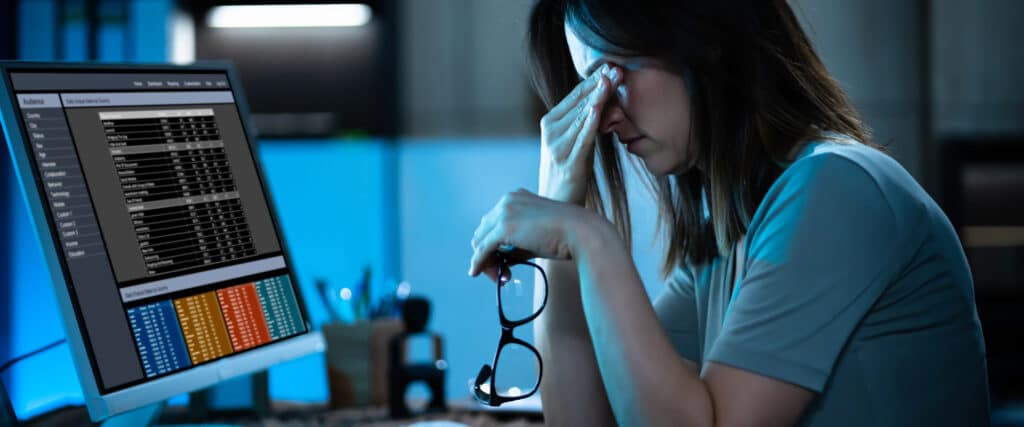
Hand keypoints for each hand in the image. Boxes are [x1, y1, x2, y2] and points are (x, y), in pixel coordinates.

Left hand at [468, 189, 595, 280]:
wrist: (581, 231)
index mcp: (516, 197)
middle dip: (486, 253)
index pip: (493, 222)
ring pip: (480, 240)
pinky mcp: (504, 228)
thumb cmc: (565, 235)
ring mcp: (505, 212)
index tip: (501, 261)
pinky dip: (478, 262)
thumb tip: (500, 261)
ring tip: (498, 277)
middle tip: (497, 272)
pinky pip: (482, 248)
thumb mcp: (536, 236)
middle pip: (483, 230)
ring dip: (484, 260)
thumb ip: (516, 245)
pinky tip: (476, 273)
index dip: (492, 243)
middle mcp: (507, 201)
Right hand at [539, 64, 621, 204]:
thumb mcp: (577, 140)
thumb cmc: (571, 170)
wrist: (558, 205)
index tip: (611, 65)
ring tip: (611, 81)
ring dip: (598, 98)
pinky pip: (581, 139)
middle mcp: (550, 132)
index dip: (594, 79)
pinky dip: (589, 123)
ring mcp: (557, 147)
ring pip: (582, 117)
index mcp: (550, 122)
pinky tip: (596, 109)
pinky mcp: (568, 163)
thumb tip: (606, 95)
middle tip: (617, 68)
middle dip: (599, 85)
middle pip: (579, 103)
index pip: (576, 95)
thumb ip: (586, 119)